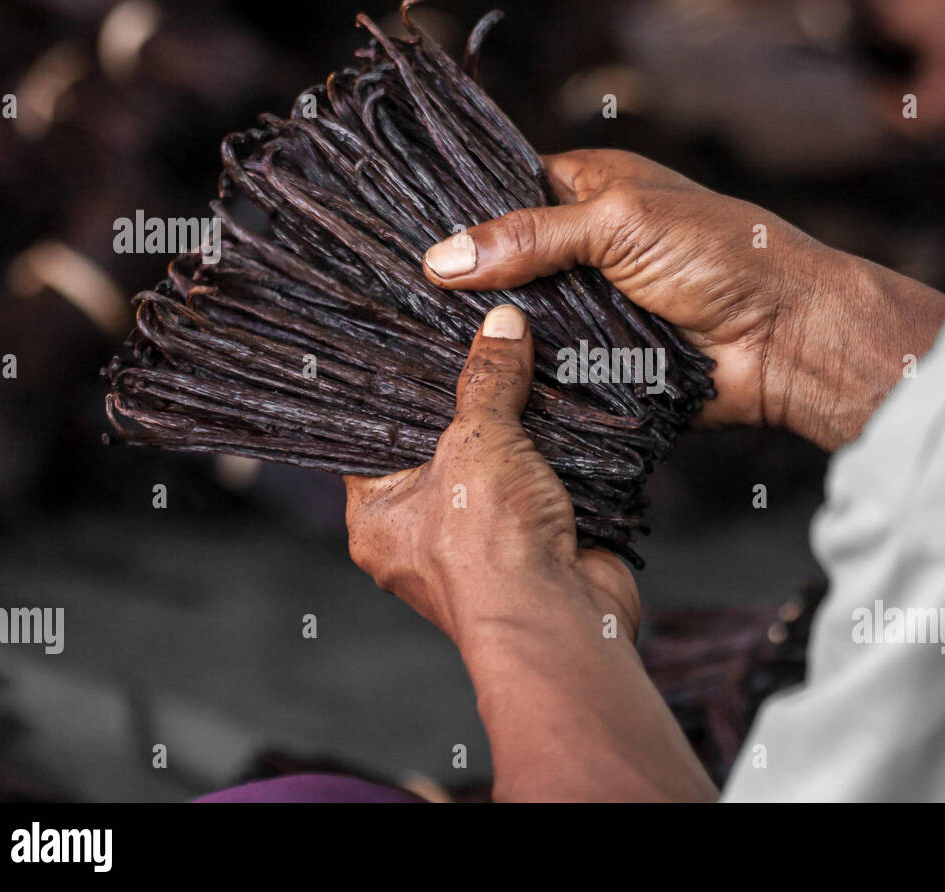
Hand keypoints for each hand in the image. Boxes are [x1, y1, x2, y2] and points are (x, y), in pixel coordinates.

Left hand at [344, 303, 638, 648]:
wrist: (561, 619)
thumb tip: (501, 326)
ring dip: (521, 430)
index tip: (419, 343)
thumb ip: (487, 380)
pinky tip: (570, 412)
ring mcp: (483, 542)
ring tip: (531, 366)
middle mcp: (423, 535)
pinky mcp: (536, 543)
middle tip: (483, 344)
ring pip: (498, 466)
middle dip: (471, 404)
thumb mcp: (477, 441)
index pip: (374, 440)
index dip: (398, 392)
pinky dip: (559, 456)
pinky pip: (542, 485)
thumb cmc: (488, 548)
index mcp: (377, 518)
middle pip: (443, 448)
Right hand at [422, 150, 944, 450]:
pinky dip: (520, 372)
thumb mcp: (620, 224)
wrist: (786, 339)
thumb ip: (531, 237)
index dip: (460, 213)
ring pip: (520, 319)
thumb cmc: (723, 255)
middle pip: (504, 263)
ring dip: (490, 332)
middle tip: (394, 297)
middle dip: (466, 282)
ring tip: (413, 342)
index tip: (400, 235)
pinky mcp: (599, 360)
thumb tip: (443, 257)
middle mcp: (583, 247)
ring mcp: (590, 307)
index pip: (505, 191)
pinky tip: (470, 378)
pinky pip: (545, 366)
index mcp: (589, 190)